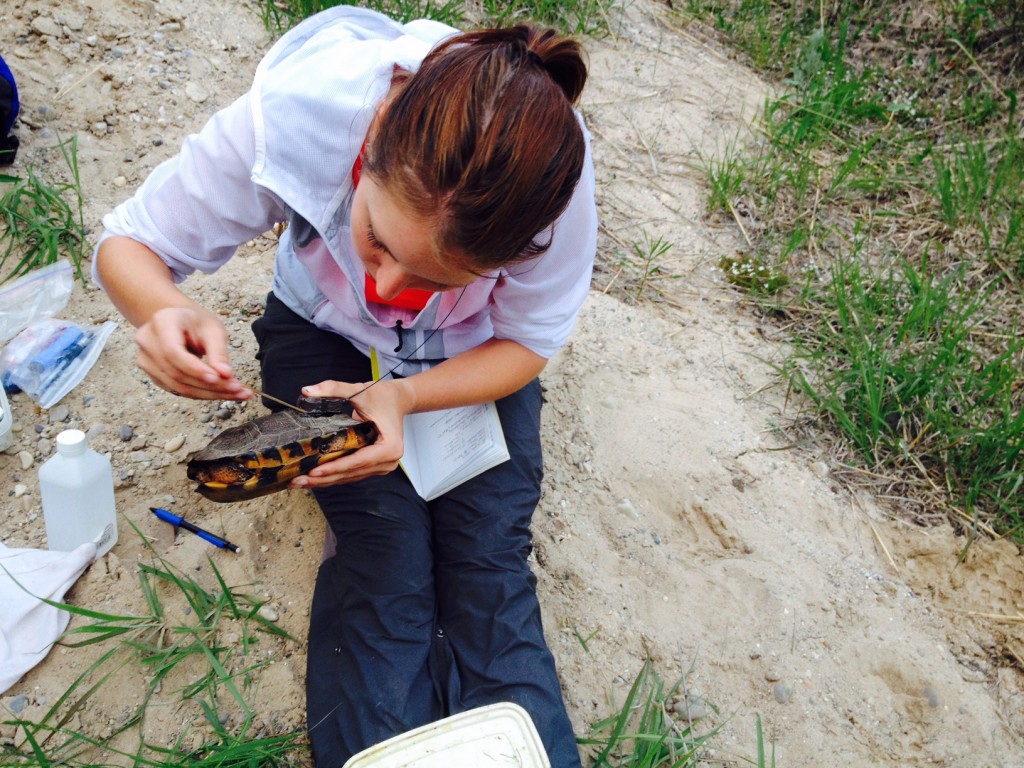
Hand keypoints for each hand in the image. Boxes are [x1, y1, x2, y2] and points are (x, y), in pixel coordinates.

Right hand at [134, 306, 251, 399]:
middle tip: (238, 389)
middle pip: (176, 373)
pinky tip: (224, 393)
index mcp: (162, 322)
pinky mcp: (153, 374)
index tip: (219, 378)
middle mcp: (147, 341)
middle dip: (210, 385)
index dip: (195, 368)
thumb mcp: (213, 329)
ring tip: (237, 393)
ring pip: (178, 386)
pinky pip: (178, 390)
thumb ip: (219, 351)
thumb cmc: (197, 322)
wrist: (179, 321)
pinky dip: (202, 394)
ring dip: (209, 394)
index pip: (172, 351)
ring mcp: (146, 359)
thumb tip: (226, 375)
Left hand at [289, 377, 414, 487]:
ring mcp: (382, 466)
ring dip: (326, 481)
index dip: (335, 467)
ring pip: (350, 477)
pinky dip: (334, 476)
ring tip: (301, 482)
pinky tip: (315, 478)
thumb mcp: (359, 391)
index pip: (358, 461)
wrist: (398, 400)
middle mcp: (388, 461)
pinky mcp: (375, 466)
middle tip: (298, 481)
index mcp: (390, 447)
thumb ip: (333, 389)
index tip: (314, 471)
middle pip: (351, 474)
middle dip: (324, 479)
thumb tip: (307, 391)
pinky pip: (352, 474)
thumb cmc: (384, 396)